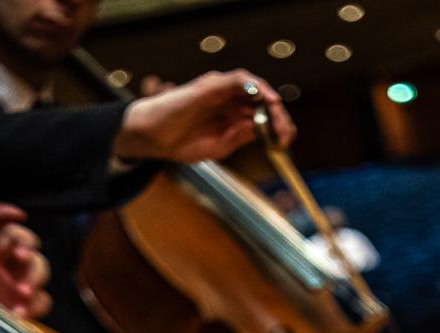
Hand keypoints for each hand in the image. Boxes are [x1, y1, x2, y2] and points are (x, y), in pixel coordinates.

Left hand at [0, 204, 51, 318]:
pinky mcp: (26, 306)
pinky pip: (42, 298)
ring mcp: (13, 286)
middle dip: (26, 243)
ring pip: (38, 265)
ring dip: (34, 276)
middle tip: (21, 256)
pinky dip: (35, 305)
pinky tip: (21, 315)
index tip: (20, 214)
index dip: (3, 212)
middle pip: (21, 239)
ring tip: (21, 295)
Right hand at [115, 69, 294, 163]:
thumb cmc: (181, 141)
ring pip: (253, 87)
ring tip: (279, 120)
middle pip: (262, 99)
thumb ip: (241, 136)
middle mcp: (228, 100)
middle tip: (286, 134)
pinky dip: (254, 86)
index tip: (286, 141)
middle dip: (279, 116)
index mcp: (231, 115)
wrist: (154, 138)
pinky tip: (264, 99)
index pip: (262, 114)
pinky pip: (238, 79)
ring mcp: (220, 91)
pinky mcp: (210, 86)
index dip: (278, 125)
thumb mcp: (220, 146)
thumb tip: (264, 129)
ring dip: (270, 100)